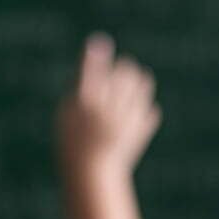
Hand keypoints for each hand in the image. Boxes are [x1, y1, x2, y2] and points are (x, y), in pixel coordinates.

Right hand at [57, 34, 161, 173]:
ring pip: (142, 83)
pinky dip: (142, 108)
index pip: (91, 73)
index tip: (100, 43)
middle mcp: (107, 110)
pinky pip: (150, 107)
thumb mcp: (68, 113)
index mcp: (84, 105)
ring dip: (136, 81)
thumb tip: (97, 53)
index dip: (95, 57)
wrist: (92, 174)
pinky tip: (130, 116)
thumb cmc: (73, 140)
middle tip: (118, 72)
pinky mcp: (141, 129)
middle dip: (122, 68)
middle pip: (124, 72)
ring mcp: (127, 120)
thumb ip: (81, 85)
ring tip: (127, 88)